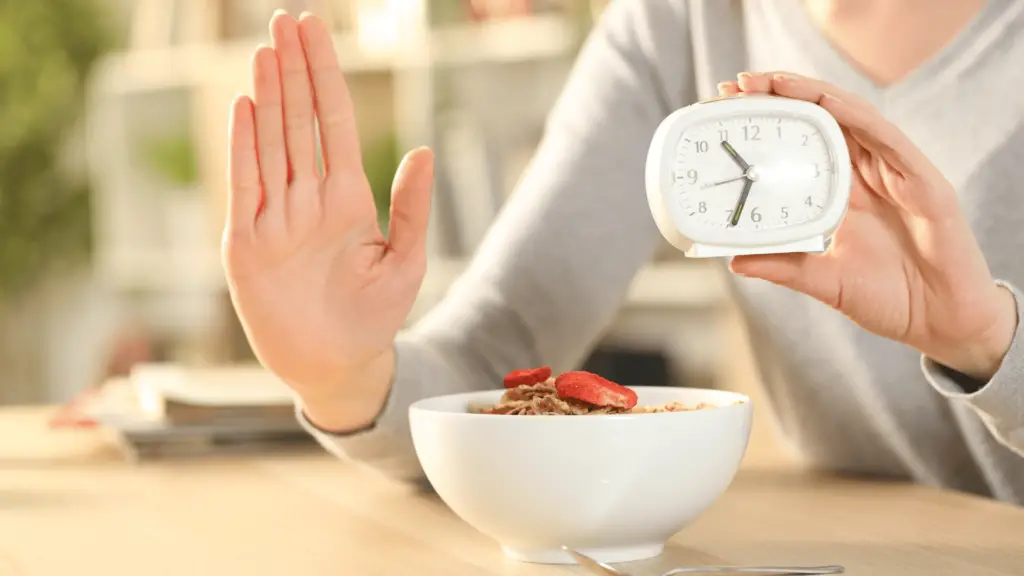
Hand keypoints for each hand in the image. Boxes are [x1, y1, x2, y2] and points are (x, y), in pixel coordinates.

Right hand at [222, 11, 433, 429]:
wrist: (339, 365)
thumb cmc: (374, 316)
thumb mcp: (404, 261)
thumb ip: (411, 207)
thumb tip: (422, 150)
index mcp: (347, 198)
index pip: (335, 122)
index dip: (327, 76)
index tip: (317, 32)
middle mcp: (308, 200)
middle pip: (299, 121)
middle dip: (294, 70)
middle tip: (286, 20)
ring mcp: (275, 218)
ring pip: (271, 144)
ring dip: (269, 96)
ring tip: (266, 50)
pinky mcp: (247, 244)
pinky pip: (245, 186)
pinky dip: (245, 147)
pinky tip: (245, 107)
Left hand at [718, 72, 1016, 380]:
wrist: (941, 322)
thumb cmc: (889, 297)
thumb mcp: (822, 280)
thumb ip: (782, 266)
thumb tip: (734, 260)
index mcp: (843, 192)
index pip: (802, 141)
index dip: (770, 120)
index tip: (728, 106)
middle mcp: (867, 174)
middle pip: (822, 118)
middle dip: (781, 94)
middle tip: (738, 83)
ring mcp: (895, 172)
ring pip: (851, 116)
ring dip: (811, 94)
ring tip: (773, 82)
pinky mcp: (923, 180)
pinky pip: (887, 138)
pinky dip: (856, 116)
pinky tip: (828, 102)